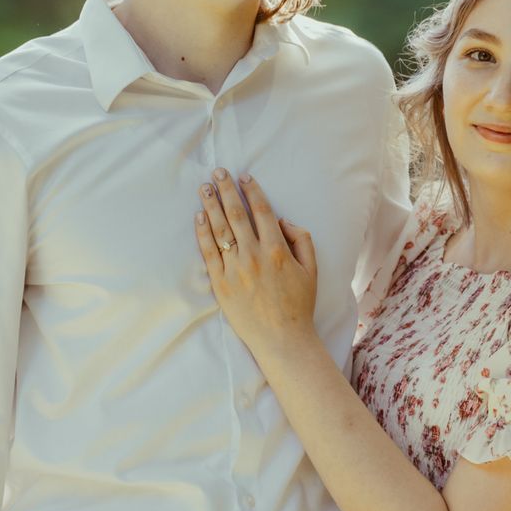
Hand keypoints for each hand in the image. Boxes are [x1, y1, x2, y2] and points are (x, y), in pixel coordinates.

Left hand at [193, 168, 320, 361]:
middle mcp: (254, 255)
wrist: (282, 338)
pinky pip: (209, 253)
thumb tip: (282, 220)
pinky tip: (199, 217)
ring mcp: (235, 269)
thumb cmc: (299, 305)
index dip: (252, 191)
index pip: (262, 211)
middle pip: (237, 215)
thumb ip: (301, 240)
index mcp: (277, 250)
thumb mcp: (311, 269)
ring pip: (220, 230)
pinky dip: (203, 233)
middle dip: (227, 190)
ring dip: (211, 206)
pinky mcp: (221, 284)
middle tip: (218, 172)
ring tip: (205, 188)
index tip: (244, 177)